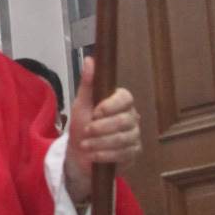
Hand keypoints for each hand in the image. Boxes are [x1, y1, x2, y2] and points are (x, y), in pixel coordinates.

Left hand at [64, 71, 142, 208]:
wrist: (80, 153)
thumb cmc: (82, 124)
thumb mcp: (82, 103)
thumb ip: (88, 83)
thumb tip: (90, 59)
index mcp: (121, 101)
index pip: (125, 98)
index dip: (111, 106)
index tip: (95, 112)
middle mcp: (132, 117)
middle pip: (124, 121)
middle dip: (101, 128)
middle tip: (85, 131)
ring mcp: (134, 135)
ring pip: (123, 139)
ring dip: (100, 143)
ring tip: (85, 145)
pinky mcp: (133, 152)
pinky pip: (124, 154)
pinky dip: (105, 155)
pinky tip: (93, 155)